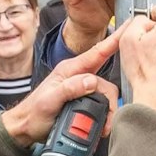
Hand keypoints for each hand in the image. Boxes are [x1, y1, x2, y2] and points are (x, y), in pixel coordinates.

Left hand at [0, 23, 126, 145]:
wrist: (25, 128)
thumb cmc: (33, 113)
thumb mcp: (49, 101)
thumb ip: (70, 88)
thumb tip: (91, 81)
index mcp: (70, 69)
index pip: (97, 52)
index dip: (115, 39)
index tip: (130, 27)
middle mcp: (78, 76)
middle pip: (106, 83)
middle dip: (109, 102)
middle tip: (107, 120)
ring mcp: (81, 89)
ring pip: (105, 96)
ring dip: (106, 112)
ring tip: (101, 127)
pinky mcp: (83, 101)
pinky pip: (100, 106)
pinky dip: (103, 116)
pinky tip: (99, 126)